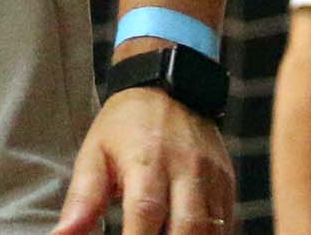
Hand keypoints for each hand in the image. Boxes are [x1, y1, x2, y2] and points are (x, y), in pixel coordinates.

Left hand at [53, 87, 235, 233]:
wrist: (167, 89)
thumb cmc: (124, 125)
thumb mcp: (94, 154)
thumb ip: (82, 200)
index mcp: (147, 161)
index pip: (145, 213)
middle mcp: (186, 170)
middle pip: (187, 228)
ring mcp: (213, 178)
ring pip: (212, 230)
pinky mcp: (228, 185)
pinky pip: (226, 224)